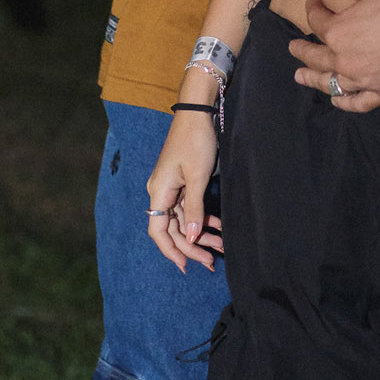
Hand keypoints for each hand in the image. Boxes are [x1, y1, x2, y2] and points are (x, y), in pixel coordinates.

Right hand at [146, 107, 222, 272]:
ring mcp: (172, 187)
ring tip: (221, 246)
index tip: (185, 267)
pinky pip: (190, 207)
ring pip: (184, 219)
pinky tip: (219, 227)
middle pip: (174, 228)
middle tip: (212, 261)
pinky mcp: (183, 182)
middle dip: (193, 246)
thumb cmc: (195, 141)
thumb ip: (195, 209)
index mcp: (159, 192)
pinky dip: (203, 217)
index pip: (158, 232)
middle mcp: (161, 192)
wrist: (198, 112)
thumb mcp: (197, 177)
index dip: (171, 251)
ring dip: (201, 233)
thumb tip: (193, 238)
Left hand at [288, 0, 379, 112]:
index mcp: (337, 32)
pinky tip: (336, 99)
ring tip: (300, 76)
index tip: (313, 2)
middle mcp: (344, 59)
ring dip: (312, 78)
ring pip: (330, 82)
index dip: (312, 9)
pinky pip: (357, 102)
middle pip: (315, 56)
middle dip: (302, 48)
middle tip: (293, 46)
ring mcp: (362, 79)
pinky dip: (343, 102)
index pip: (317, 22)